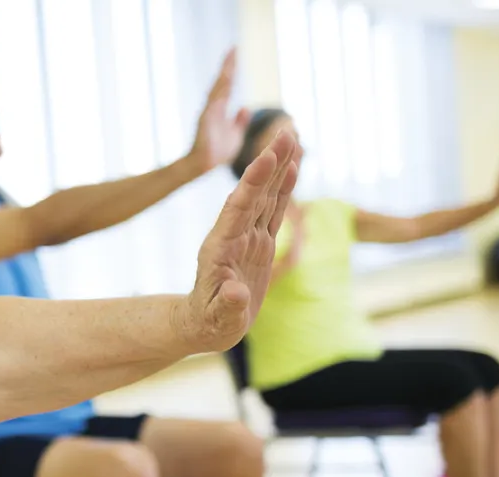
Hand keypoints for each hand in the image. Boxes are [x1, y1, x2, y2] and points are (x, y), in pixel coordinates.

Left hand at [178, 130, 301, 351]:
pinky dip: (283, 189)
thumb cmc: (210, 322)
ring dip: (278, 167)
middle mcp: (234, 235)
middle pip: (254, 193)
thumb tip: (236, 293)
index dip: (252, 184)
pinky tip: (292, 168)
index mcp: (221, 247)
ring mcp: (247, 237)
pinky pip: (273, 210)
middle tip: (285, 131)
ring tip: (290, 137)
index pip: (238, 209)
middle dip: (269, 163)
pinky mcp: (259, 243)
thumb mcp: (218, 319)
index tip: (264, 157)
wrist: (205, 323)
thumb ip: (227, 305)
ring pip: (265, 196)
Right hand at [187, 48, 250, 172]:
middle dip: (228, 66)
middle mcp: (214, 107)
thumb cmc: (217, 152)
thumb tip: (245, 107)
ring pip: (218, 89)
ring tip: (231, 58)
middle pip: (222, 82)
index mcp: (220, 109)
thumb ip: (239, 121)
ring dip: (225, 74)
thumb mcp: (235, 135)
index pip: (227, 85)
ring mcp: (208, 112)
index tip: (236, 52)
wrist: (203, 165)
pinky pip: (214, 101)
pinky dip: (220, 89)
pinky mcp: (206, 120)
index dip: (232, 69)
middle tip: (234, 49)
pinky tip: (227, 78)